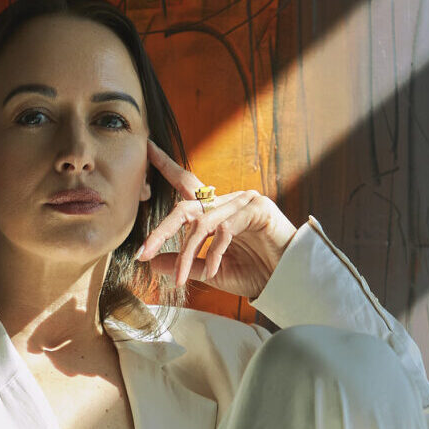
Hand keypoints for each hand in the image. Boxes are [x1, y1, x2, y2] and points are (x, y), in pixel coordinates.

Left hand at [134, 138, 299, 300]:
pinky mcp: (257, 210)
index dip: (166, 166)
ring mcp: (243, 202)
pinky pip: (225, 230)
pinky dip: (214, 253)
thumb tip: (153, 262)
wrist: (285, 279)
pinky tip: (211, 272)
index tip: (148, 148)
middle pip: (185, 206)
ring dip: (186, 254)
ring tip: (179, 279)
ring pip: (202, 223)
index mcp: (215, 210)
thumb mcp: (210, 271)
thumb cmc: (253, 272)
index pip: (186, 183)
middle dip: (161, 230)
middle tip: (143, 253)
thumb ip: (184, 264)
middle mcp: (227, 201)